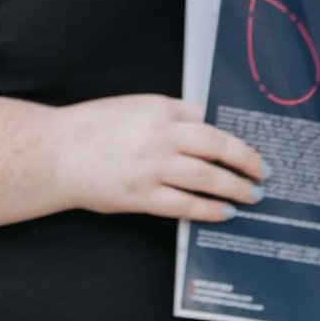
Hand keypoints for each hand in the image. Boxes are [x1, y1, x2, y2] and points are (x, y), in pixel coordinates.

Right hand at [52, 94, 265, 222]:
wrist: (55, 152)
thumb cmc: (91, 128)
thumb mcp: (132, 108)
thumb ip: (166, 117)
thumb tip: (203, 128)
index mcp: (160, 108)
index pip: (208, 118)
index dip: (235, 134)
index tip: (252, 145)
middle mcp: (161, 135)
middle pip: (219, 146)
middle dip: (247, 161)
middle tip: (264, 172)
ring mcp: (153, 166)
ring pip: (208, 177)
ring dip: (236, 187)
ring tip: (252, 196)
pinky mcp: (142, 195)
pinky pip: (186, 205)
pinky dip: (209, 209)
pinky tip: (223, 212)